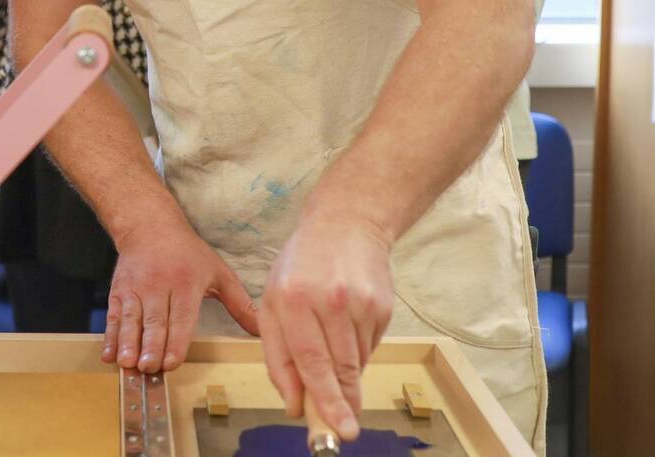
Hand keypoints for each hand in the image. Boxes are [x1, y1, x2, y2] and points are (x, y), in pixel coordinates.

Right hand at [105, 216, 260, 372]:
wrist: (149, 226)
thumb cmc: (188, 253)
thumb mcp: (218, 272)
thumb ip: (240, 303)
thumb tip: (262, 329)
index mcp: (186, 283)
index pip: (181, 316)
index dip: (175, 341)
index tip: (171, 362)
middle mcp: (159, 286)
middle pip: (153, 321)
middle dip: (150, 346)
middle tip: (148, 367)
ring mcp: (135, 289)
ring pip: (130, 320)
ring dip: (127, 343)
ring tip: (127, 364)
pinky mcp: (118, 291)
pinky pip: (113, 316)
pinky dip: (110, 337)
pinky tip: (109, 355)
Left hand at [258, 210, 394, 441]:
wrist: (345, 224)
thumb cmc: (300, 267)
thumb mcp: (272, 303)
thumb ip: (278, 357)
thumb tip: (295, 404)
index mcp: (292, 298)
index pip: (310, 360)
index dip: (323, 399)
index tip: (335, 427)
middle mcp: (328, 299)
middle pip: (339, 367)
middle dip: (343, 404)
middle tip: (346, 431)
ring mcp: (359, 301)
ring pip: (356, 360)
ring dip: (347, 375)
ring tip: (336, 359)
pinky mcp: (382, 304)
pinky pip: (371, 346)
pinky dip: (359, 351)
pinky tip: (348, 330)